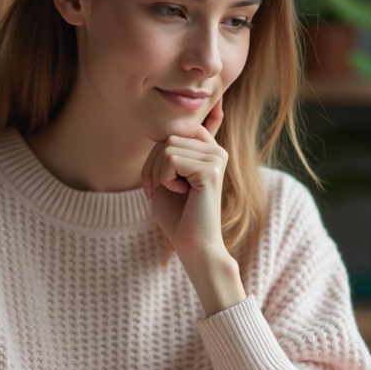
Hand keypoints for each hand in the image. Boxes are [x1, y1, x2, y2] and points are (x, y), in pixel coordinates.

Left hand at [141, 98, 229, 259]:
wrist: (192, 245)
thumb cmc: (177, 216)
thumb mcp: (167, 175)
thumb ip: (169, 150)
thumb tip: (181, 123)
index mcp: (209, 150)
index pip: (174, 131)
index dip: (157, 156)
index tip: (161, 184)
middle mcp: (217, 150)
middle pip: (167, 138)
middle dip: (153, 166)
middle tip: (162, 191)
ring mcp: (216, 158)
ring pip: (167, 147)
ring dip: (159, 174)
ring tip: (176, 192)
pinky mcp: (210, 170)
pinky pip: (170, 159)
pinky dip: (165, 180)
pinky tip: (182, 193)